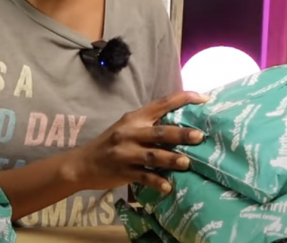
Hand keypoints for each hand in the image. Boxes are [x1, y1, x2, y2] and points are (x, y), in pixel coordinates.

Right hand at [65, 91, 209, 194]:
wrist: (83, 164)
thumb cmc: (111, 144)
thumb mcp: (127, 128)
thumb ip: (149, 124)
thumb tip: (181, 123)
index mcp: (134, 118)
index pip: (161, 104)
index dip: (182, 99)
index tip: (203, 98)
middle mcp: (130, 133)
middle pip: (160, 132)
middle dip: (181, 134)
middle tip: (200, 136)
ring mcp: (126, 153)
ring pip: (153, 155)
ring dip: (171, 159)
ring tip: (187, 163)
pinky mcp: (123, 172)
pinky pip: (143, 177)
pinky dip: (157, 182)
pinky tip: (168, 187)